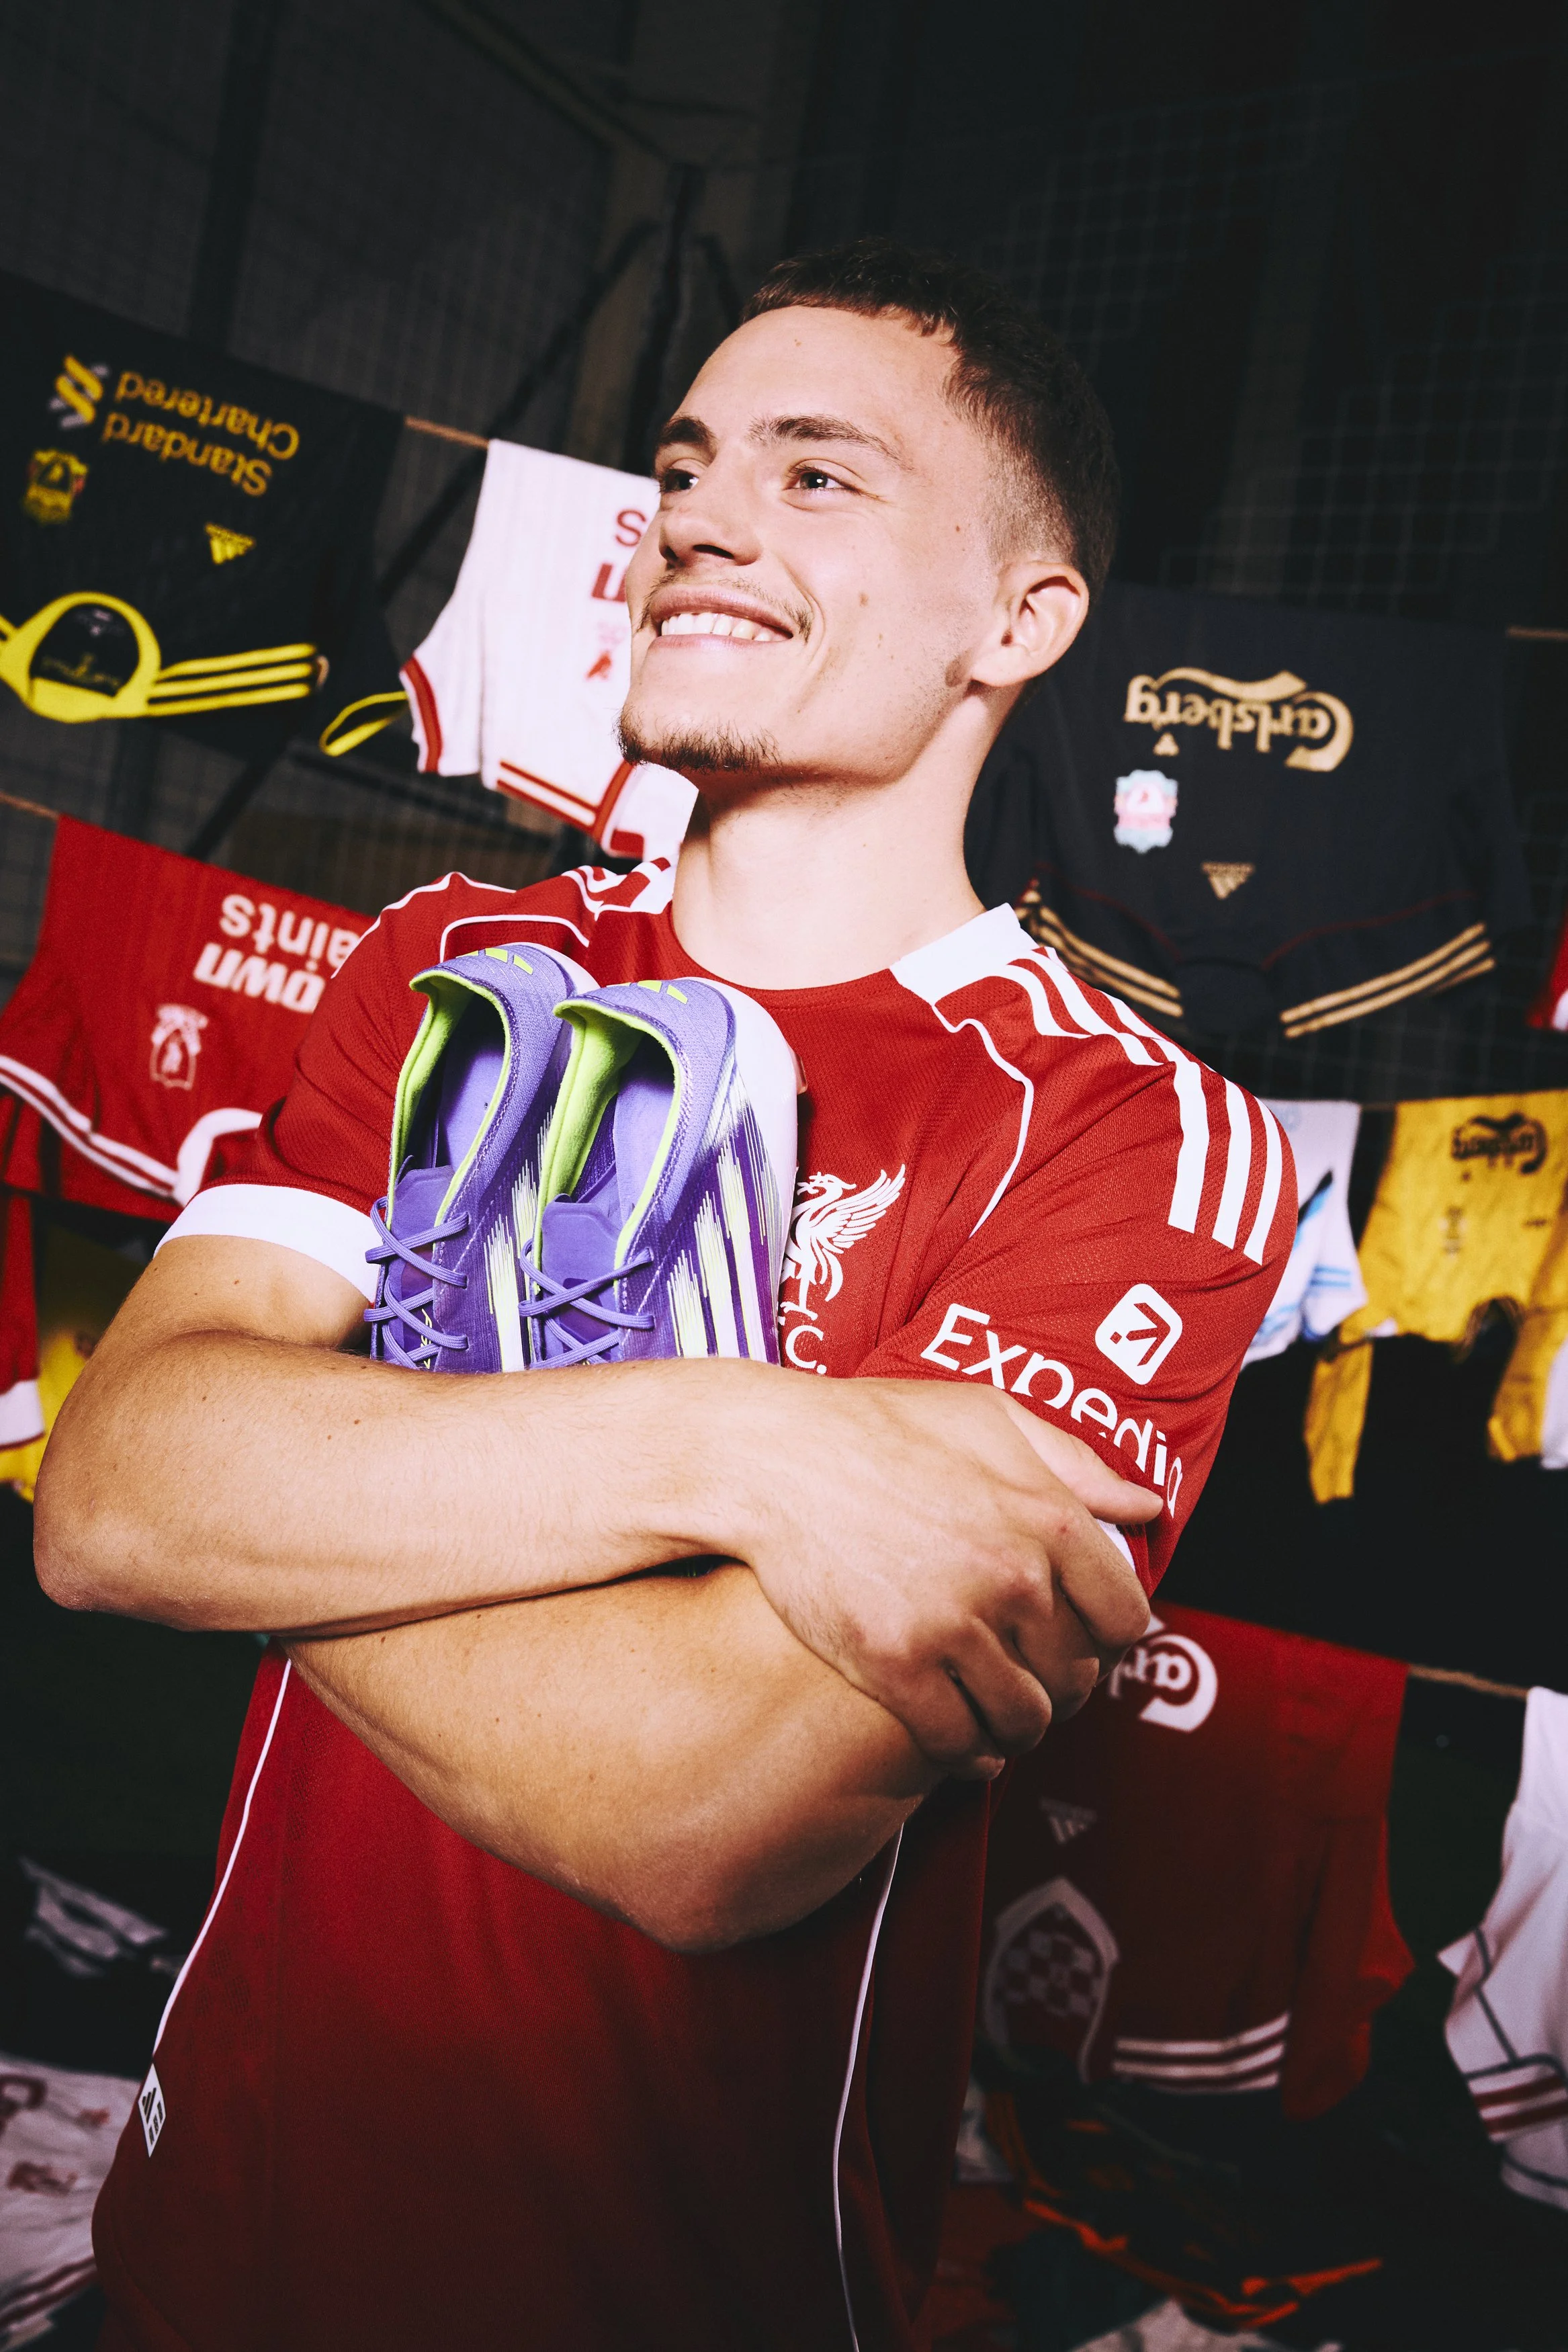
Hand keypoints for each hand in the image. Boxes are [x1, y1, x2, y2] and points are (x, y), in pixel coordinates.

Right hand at [723, 1374, 1155, 1775]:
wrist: (774, 1456)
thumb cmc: (881, 1425)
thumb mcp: (991, 1416)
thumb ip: (1076, 1465)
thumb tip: (1145, 1508)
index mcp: (1049, 1519)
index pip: (1126, 1619)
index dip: (1111, 1640)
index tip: (1087, 1641)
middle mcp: (1013, 1580)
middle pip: (1076, 1676)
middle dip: (1063, 1684)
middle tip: (1038, 1678)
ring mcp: (952, 1627)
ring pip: (1023, 1719)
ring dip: (1020, 1725)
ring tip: (1004, 1712)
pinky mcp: (893, 1667)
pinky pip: (956, 1742)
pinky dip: (968, 1754)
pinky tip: (965, 1742)